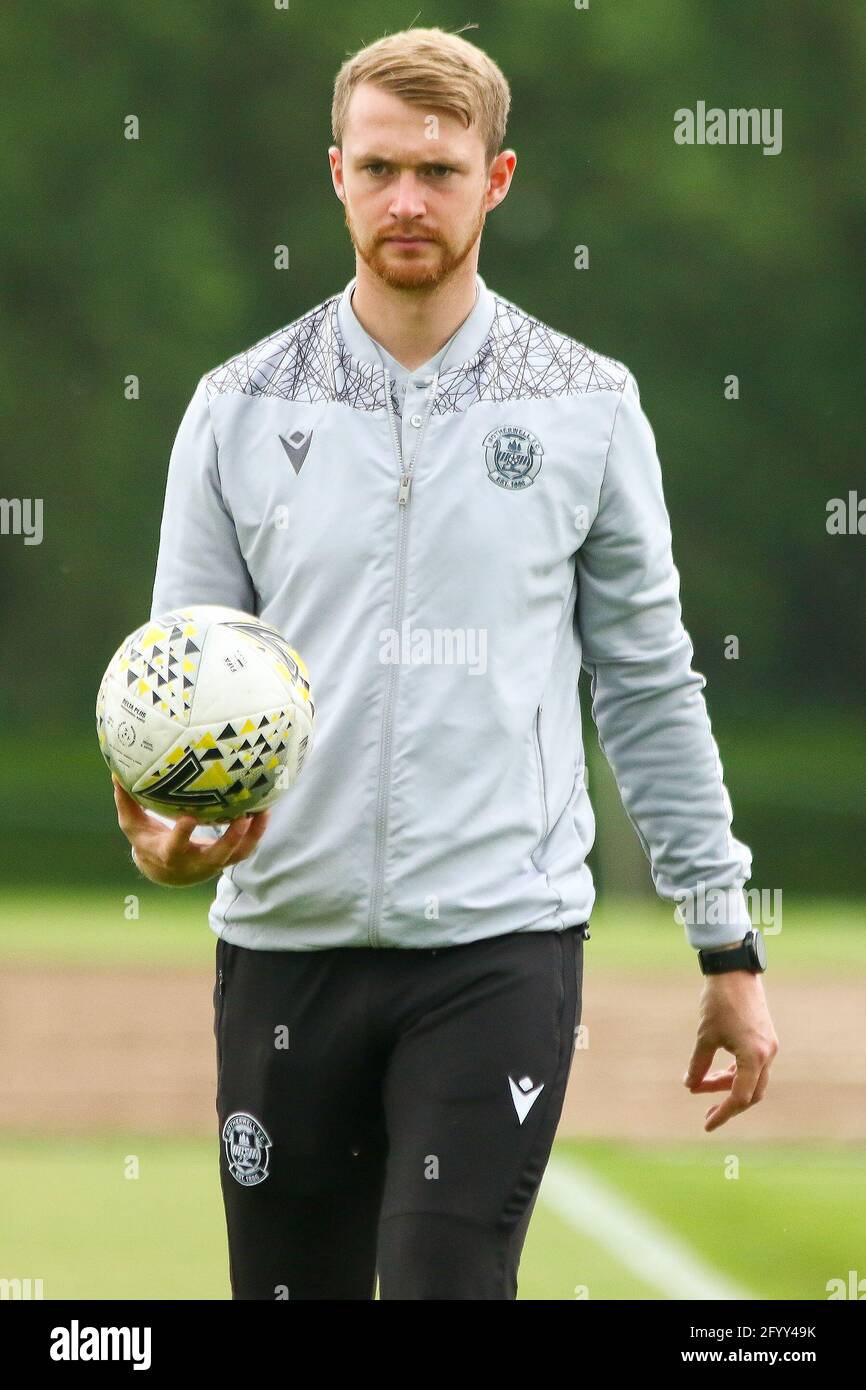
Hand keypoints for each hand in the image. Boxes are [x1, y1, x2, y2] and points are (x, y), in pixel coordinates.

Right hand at [112, 773, 270, 885]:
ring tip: (262, 810)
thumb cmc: (147, 841)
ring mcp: (213, 864)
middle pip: (215, 856)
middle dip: (230, 839)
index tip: (188, 818)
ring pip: (236, 855)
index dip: (182, 835)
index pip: (175, 847)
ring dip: (252, 835)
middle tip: (242, 816)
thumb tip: (115, 771)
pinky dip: (257, 833)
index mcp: (169, 855)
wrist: (166, 872)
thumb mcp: (133, 825)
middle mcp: (194, 863)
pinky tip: (264, 810)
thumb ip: (126, 800)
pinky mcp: (226, 860)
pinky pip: (246, 849)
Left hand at [683, 964, 778, 1131]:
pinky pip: (753, 1066)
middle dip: (728, 1105)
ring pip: (752, 1080)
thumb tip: (689, 1086)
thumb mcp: (705, 1036)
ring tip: (701, 1087)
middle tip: (706, 1114)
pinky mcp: (765, 1039)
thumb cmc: (719, 1003)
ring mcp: (769, 1047)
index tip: (707, 1124)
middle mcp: (767, 1055)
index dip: (723, 1113)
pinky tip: (715, 1074)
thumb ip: (698, 1065)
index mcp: (754, 1057)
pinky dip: (735, 1072)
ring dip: (728, 1086)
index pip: (740, 1097)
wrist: (735, 972)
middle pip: (751, 1094)